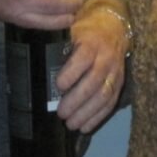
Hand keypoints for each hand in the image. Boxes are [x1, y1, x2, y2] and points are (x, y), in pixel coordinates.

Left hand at [55, 0, 128, 132]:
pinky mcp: (119, 83)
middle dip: (77, 100)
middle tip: (61, 113)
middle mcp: (106, 58)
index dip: (72, 73)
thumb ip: (59, 45)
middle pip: (94, 82)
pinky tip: (85, 127)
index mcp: (93, 43)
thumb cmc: (86, 32)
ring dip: (87, 113)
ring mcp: (115, 72)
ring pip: (103, 95)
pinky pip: (111, 103)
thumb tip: (37, 63)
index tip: (58, 86)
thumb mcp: (73, 31)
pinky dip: (98, 117)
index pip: (84, 58)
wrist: (115, 29)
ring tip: (71, 124)